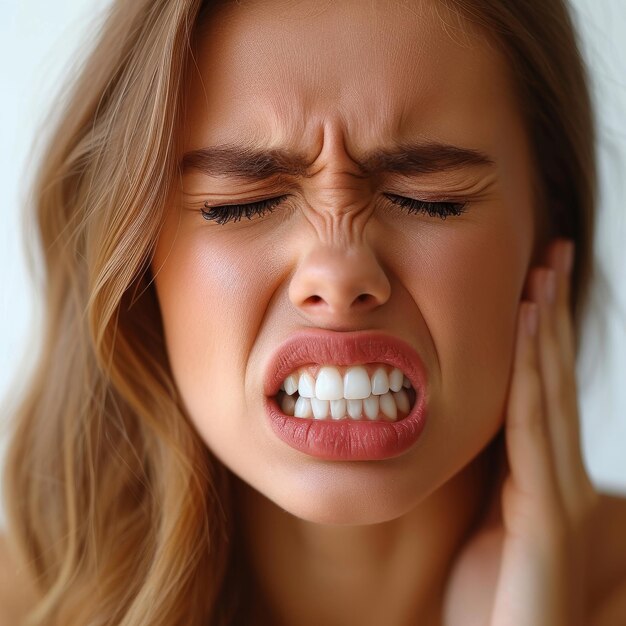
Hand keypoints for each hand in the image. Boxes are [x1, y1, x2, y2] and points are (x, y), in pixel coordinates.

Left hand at [444, 238, 599, 625]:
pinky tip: (529, 329)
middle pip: (552, 379)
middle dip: (552, 314)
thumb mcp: (479, 523)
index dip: (539, 335)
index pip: (539, 390)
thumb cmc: (484, 601)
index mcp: (537, 477)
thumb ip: (484, 478)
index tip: (533, 283)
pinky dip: (533, 374)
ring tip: (543, 274)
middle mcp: (557, 477)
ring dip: (546, 329)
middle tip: (552, 255)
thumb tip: (463, 431)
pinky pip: (535, 427)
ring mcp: (558, 495)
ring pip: (550, 392)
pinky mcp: (548, 517)